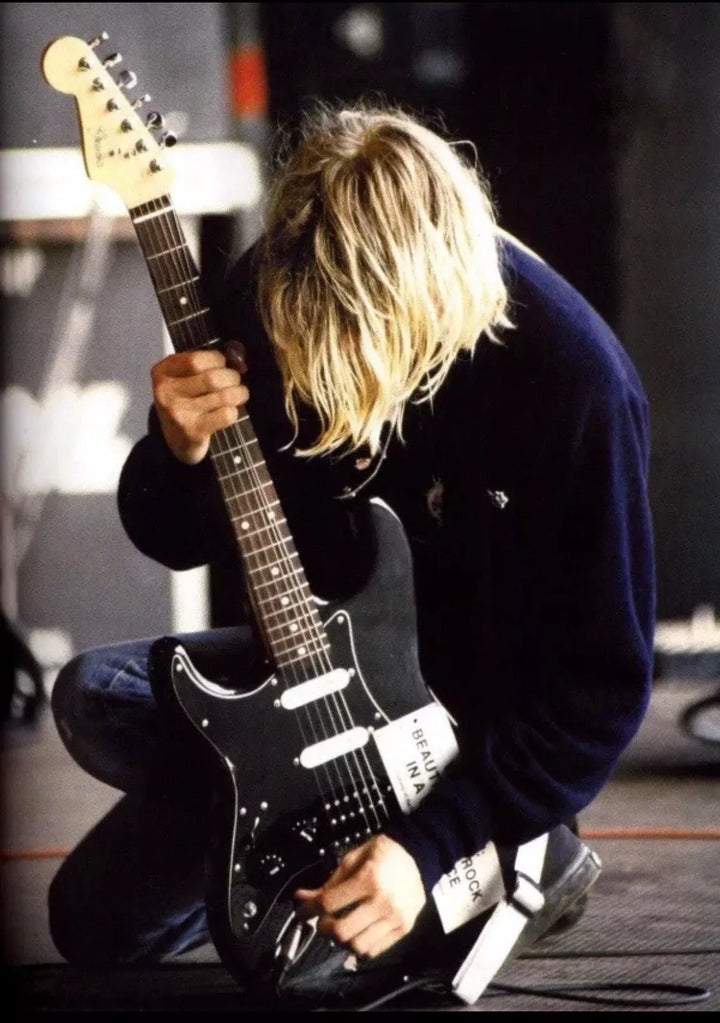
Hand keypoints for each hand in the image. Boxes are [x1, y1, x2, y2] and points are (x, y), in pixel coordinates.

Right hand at [151, 342, 248, 464]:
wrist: (177, 439)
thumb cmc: (186, 401)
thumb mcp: (185, 376)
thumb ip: (206, 362)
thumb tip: (239, 356)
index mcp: (162, 372)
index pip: (196, 360)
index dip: (218, 359)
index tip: (224, 364)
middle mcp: (166, 393)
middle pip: (212, 378)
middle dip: (232, 377)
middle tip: (235, 381)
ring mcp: (178, 414)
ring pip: (223, 396)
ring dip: (238, 393)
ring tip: (239, 394)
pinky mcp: (193, 432)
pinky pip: (226, 415)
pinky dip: (234, 411)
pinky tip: (229, 411)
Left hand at [294, 834, 425, 959]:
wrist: (418, 855)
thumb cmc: (383, 853)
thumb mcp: (353, 859)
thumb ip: (329, 882)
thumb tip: (303, 897)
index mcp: (368, 879)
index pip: (329, 903)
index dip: (308, 910)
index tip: (301, 912)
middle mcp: (383, 902)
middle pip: (341, 931)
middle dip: (324, 928)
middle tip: (323, 920)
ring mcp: (395, 917)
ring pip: (357, 946)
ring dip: (342, 941)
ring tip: (340, 927)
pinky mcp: (404, 928)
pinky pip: (375, 950)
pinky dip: (360, 947)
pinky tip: (357, 934)